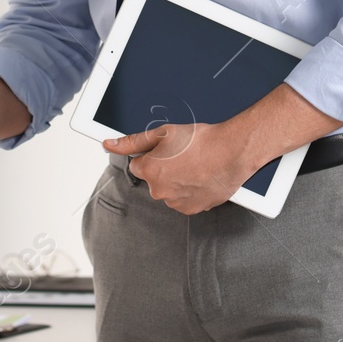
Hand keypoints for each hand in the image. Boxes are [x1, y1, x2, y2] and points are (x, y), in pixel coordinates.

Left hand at [103, 121, 256, 215]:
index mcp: (149, 171)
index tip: (166, 150)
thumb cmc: (202, 140)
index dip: (151, 155)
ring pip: (169, 190)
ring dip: (177, 180)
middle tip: (183, 155)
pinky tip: (200, 177)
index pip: (138, 164)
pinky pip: (184, 200)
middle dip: (163, 168)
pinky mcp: (192, 209)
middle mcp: (159, 190)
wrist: (232, 152)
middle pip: (153, 179)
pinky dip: (189, 191)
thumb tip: (109, 144)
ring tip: (195, 165)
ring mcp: (176, 202)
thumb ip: (132, 141)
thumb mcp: (163, 132)